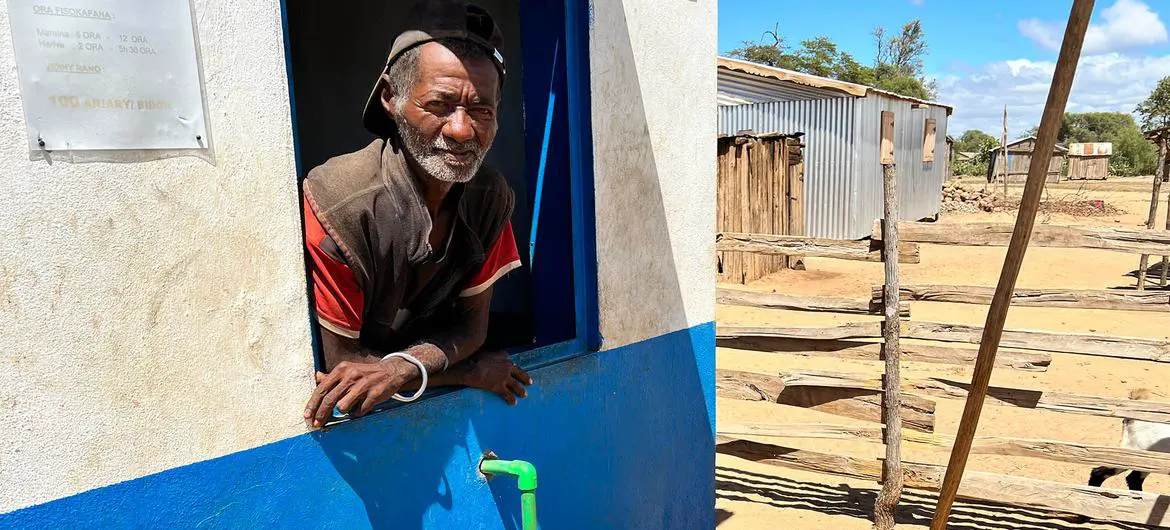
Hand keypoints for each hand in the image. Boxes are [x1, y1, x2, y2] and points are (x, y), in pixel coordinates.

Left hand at [303, 358, 417, 427]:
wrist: (391, 371)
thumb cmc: (365, 374)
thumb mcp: (348, 371)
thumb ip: (332, 377)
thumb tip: (317, 377)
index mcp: (341, 369)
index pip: (322, 389)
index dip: (313, 404)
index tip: (307, 416)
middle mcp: (351, 375)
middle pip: (330, 399)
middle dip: (321, 414)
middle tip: (317, 425)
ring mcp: (363, 385)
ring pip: (343, 406)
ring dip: (343, 412)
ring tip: (348, 409)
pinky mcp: (375, 394)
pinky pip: (360, 410)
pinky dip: (358, 412)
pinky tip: (362, 407)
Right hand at [452, 350, 532, 404]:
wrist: (471, 368)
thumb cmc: (474, 359)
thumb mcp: (484, 352)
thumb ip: (490, 355)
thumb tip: (489, 356)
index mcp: (504, 356)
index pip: (511, 361)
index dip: (513, 366)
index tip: (515, 369)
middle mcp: (507, 366)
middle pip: (519, 373)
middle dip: (525, 378)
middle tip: (530, 382)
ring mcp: (504, 377)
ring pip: (516, 385)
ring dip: (520, 391)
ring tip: (524, 395)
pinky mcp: (499, 387)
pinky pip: (507, 394)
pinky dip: (510, 399)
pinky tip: (513, 402)